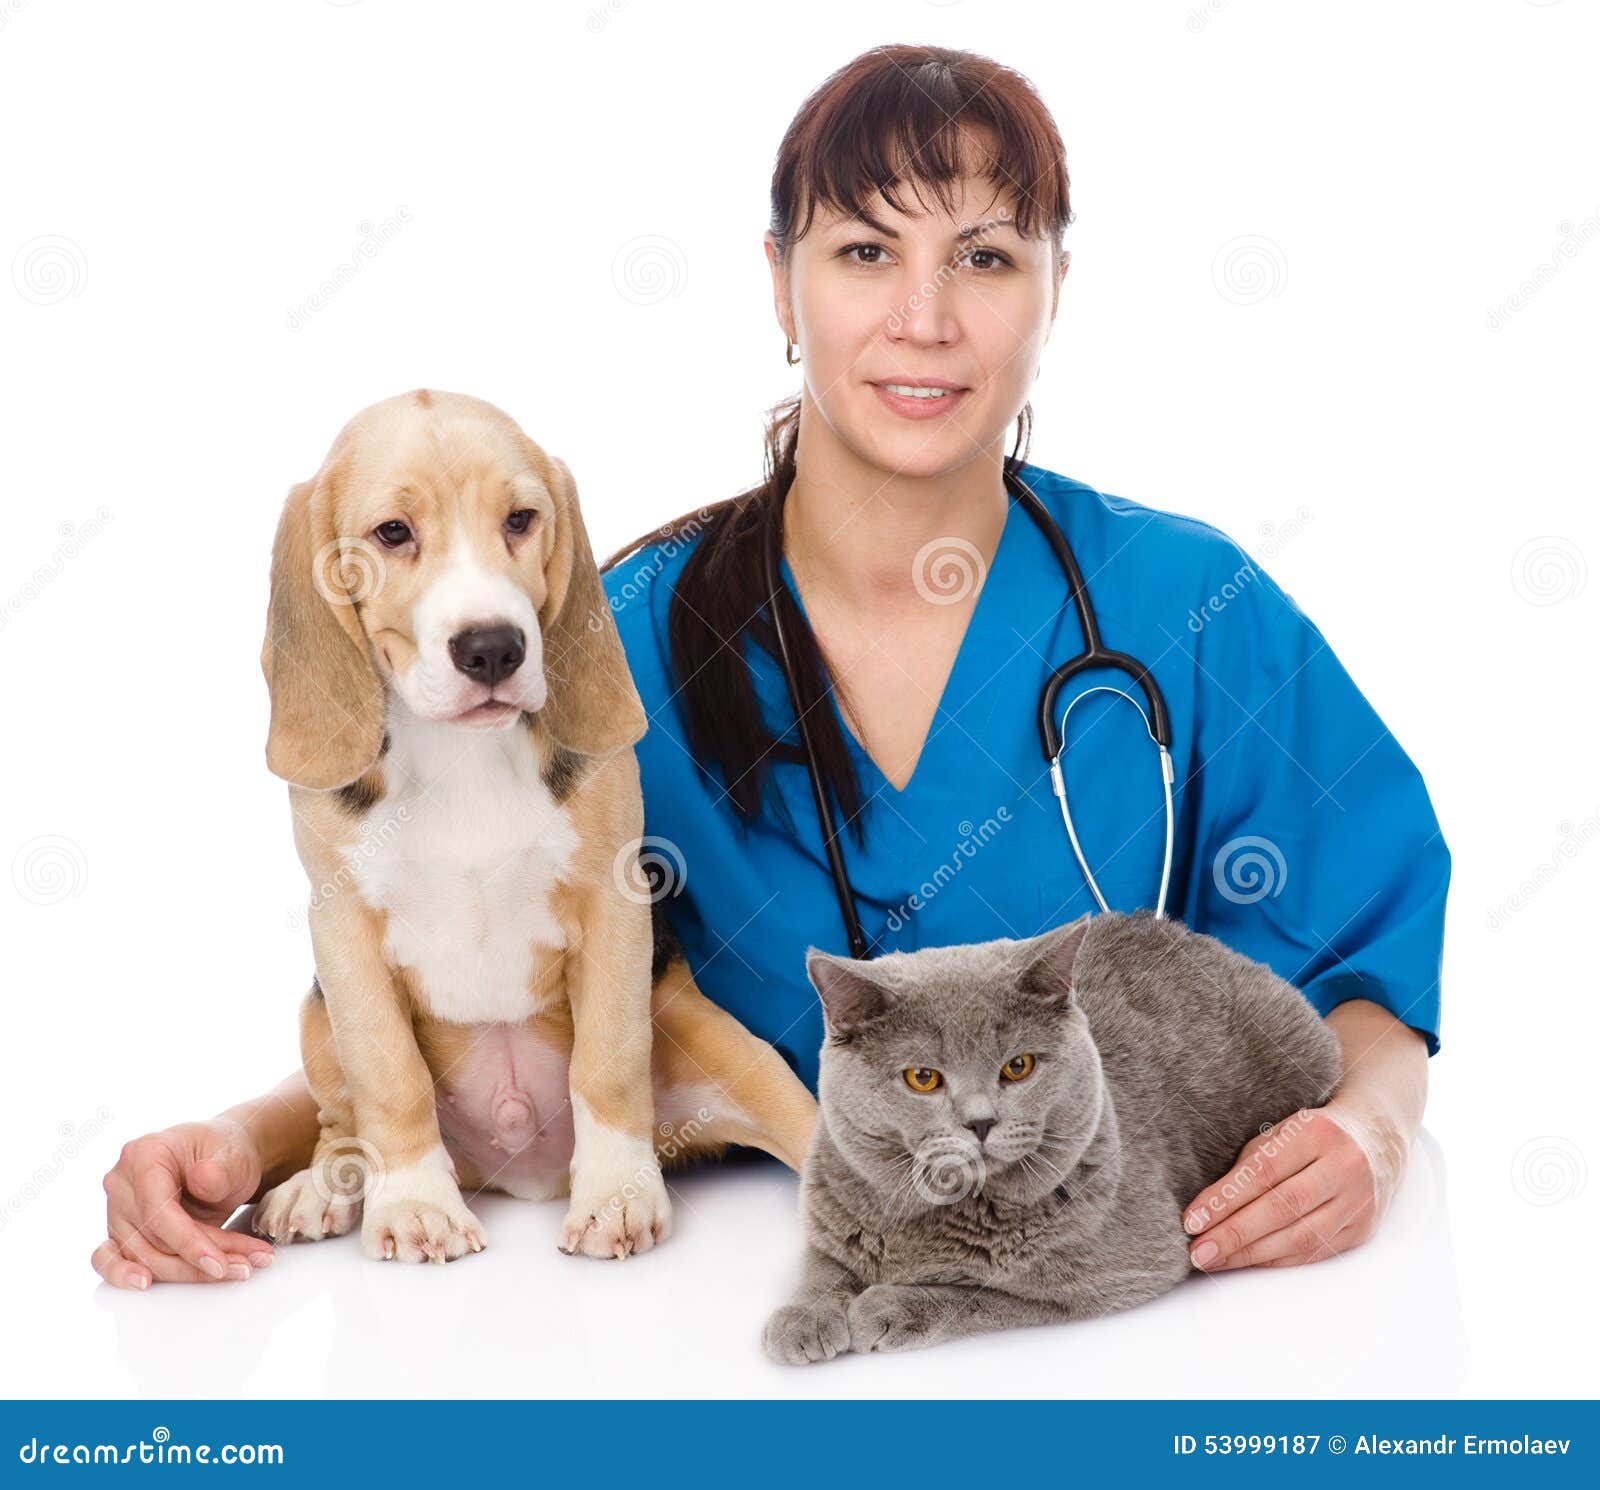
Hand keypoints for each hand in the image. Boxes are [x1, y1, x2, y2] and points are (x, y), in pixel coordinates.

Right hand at [92, 1120, 272, 1288]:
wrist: (223, 1159)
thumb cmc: (226, 1152)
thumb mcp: (235, 1154)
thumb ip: (222, 1169)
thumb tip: (204, 1179)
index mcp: (144, 1154)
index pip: (158, 1210)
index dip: (188, 1242)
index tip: (219, 1263)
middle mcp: (122, 1182)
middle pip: (154, 1239)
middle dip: (202, 1260)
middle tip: (246, 1266)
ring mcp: (117, 1209)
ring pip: (146, 1257)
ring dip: (192, 1272)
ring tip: (239, 1269)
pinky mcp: (121, 1231)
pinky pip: (111, 1259)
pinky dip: (125, 1275)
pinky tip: (145, 1284)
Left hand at [1181, 1100, 1406, 1270]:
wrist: (1377, 1137)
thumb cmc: (1313, 1134)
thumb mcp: (1281, 1131)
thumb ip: (1250, 1165)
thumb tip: (1209, 1209)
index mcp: (1318, 1133)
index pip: (1263, 1172)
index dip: (1225, 1200)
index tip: (1192, 1220)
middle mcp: (1344, 1167)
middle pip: (1282, 1209)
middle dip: (1234, 1234)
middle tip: (1198, 1252)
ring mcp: (1359, 1202)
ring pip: (1300, 1237)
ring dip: (1252, 1255)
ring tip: (1216, 1261)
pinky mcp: (1363, 1229)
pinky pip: (1315, 1252)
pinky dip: (1277, 1259)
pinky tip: (1249, 1261)